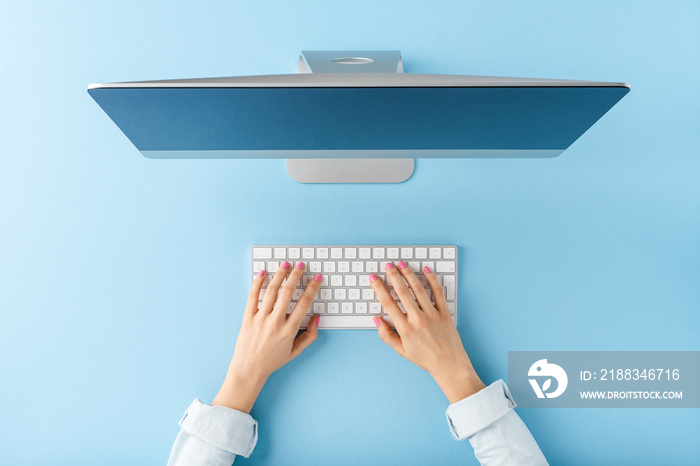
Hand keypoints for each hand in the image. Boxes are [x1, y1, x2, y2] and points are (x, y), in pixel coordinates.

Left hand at [211, 261, 321, 412]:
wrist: (248, 370)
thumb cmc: (272, 361)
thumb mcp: (296, 351)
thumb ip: (310, 335)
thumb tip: (317, 318)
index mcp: (289, 330)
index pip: (304, 303)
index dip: (312, 288)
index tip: (317, 278)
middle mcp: (275, 322)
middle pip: (288, 293)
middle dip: (295, 276)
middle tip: (300, 265)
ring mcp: (260, 319)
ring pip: (271, 291)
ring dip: (279, 275)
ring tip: (285, 264)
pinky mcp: (247, 318)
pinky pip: (252, 296)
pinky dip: (257, 283)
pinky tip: (262, 273)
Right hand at [370, 262, 485, 402]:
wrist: (449, 365)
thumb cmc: (425, 359)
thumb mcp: (401, 351)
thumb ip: (386, 335)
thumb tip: (376, 319)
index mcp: (405, 329)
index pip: (387, 303)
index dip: (378, 288)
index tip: (373, 278)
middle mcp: (417, 320)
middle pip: (402, 292)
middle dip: (393, 276)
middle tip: (387, 265)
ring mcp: (432, 315)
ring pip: (418, 289)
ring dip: (409, 274)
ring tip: (402, 264)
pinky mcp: (444, 313)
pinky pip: (438, 292)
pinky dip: (432, 279)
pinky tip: (426, 269)